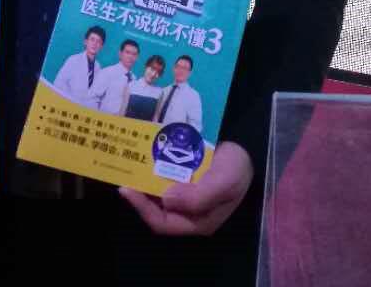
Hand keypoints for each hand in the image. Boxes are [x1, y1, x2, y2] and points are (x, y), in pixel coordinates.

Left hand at [117, 141, 252, 236]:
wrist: (247, 147)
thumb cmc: (237, 169)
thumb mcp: (224, 183)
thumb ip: (198, 196)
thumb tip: (166, 200)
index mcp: (197, 221)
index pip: (162, 222)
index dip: (142, 209)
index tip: (127, 190)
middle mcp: (187, 211)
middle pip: (155, 208)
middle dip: (139, 193)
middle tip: (123, 173)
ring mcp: (184, 194)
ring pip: (156, 192)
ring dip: (143, 179)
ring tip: (130, 162)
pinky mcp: (183, 179)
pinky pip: (163, 177)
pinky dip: (152, 168)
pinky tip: (145, 155)